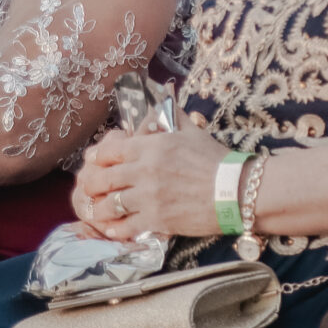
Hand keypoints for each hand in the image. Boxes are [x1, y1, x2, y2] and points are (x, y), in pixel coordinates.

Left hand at [71, 128, 229, 238]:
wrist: (236, 190)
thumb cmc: (215, 159)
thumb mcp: (192, 130)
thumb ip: (171, 115)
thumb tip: (163, 98)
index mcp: (150, 147)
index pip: (108, 151)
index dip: (97, 158)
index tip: (95, 163)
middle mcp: (144, 171)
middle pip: (102, 179)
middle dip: (92, 184)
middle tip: (91, 188)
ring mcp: (148, 198)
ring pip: (109, 204)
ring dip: (100, 208)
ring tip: (98, 210)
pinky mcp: (157, 220)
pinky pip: (125, 226)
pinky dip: (116, 228)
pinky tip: (114, 228)